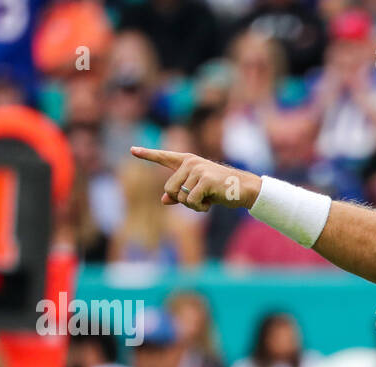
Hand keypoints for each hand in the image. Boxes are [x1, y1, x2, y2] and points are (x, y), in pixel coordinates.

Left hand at [129, 147, 260, 212]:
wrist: (243, 189)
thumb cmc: (220, 190)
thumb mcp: (198, 191)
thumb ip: (180, 194)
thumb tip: (164, 200)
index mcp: (186, 162)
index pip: (163, 157)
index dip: (147, 154)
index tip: (132, 150)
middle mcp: (190, 162)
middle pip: (169, 188)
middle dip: (181, 200)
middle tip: (198, 200)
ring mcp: (197, 169)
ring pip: (180, 196)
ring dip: (192, 206)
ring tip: (206, 200)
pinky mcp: (205, 179)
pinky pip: (191, 200)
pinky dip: (199, 208)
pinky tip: (209, 204)